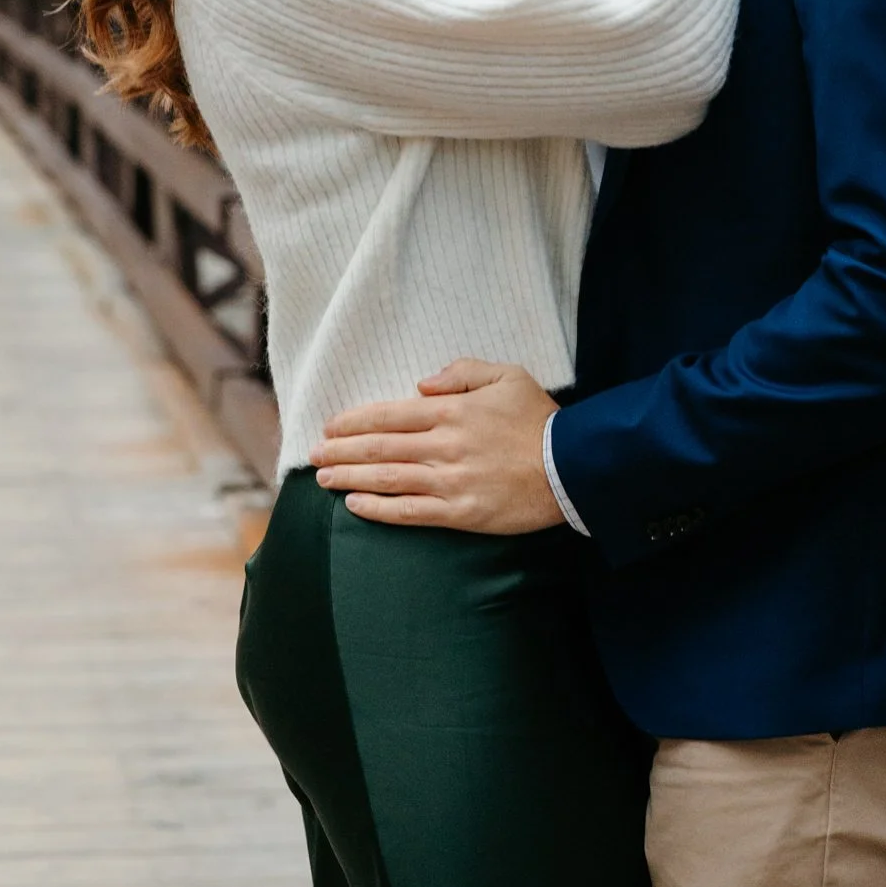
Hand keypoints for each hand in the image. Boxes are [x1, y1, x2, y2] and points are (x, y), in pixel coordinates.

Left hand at [311, 360, 562, 534]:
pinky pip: (409, 512)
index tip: (330, 426)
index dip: (353, 421)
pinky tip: (355, 506)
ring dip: (349, 479)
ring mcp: (449, 482)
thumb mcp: (508, 376)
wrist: (572, 468)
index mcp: (451, 411)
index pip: (389, 414)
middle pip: (379, 448)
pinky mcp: (460, 514)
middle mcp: (443, 446)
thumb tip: (421, 383)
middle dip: (340, 451)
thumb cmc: (540, 420)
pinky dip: (378, 510)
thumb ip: (462, 372)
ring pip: (387, 480)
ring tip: (323, 478)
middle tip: (313, 454)